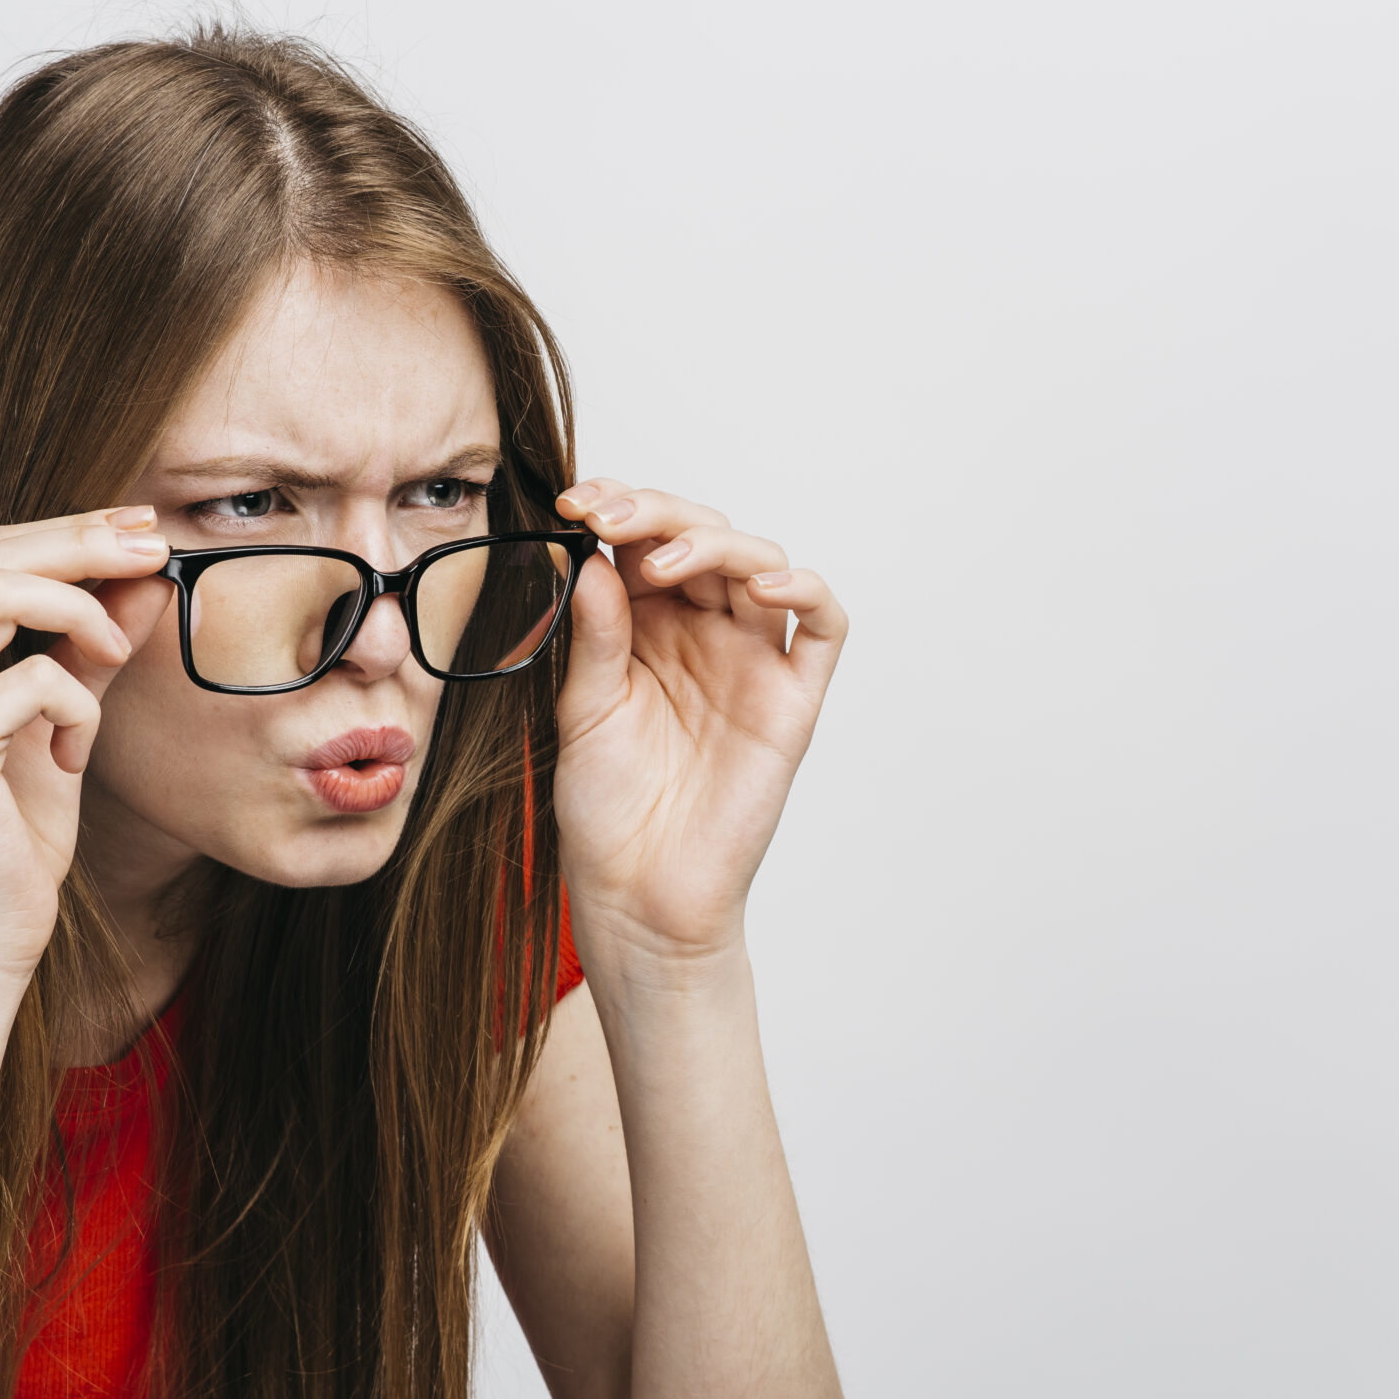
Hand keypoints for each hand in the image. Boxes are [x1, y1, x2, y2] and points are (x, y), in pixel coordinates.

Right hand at [0, 506, 175, 982]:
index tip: (141, 527)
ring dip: (81, 609)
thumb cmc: (11, 834)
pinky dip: (78, 706)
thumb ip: (92, 647)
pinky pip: (34, 679)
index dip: (71, 530)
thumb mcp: (62, 720)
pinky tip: (73, 754)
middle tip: (156, 547)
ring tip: (115, 654)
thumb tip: (146, 574)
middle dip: (86, 540)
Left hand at [551, 479, 847, 960]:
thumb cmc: (605, 812)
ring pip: (761, 565)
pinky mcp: (793, 701)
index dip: (617, 508)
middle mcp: (704, 633)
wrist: (638, 896)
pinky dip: (805, 591)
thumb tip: (593, 557)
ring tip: (665, 562)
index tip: (574, 502)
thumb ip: (593, 635)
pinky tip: (763, 586)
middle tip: (610, 517)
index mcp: (646, 626)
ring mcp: (753, 662)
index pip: (644, 540)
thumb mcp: (583, 710)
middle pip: (703, 537)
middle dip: (658, 514)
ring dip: (717, 543)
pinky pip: (824, 628)